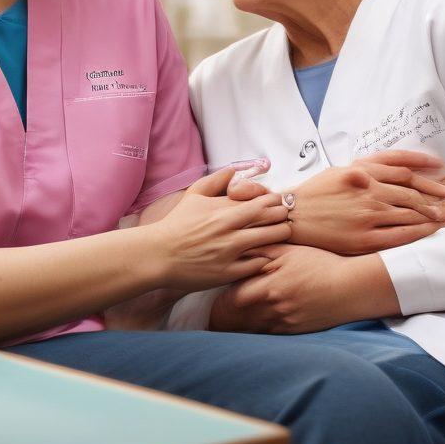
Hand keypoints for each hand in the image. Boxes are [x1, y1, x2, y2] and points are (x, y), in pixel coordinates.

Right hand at [147, 168, 292, 291]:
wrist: (159, 254)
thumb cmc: (177, 224)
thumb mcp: (193, 195)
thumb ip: (215, 180)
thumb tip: (234, 170)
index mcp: (222, 209)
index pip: (261, 201)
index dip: (275, 201)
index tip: (277, 202)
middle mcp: (228, 229)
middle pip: (270, 219)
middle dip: (282, 216)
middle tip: (285, 217)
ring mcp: (229, 252)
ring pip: (268, 241)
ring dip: (279, 236)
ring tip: (283, 234)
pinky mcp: (228, 272)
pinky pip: (257, 265)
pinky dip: (266, 259)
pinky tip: (267, 255)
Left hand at [209, 244, 398, 333]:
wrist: (350, 287)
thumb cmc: (319, 263)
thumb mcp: (289, 250)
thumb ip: (262, 250)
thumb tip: (239, 247)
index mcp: (268, 284)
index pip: (234, 294)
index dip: (220, 295)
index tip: (212, 291)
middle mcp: (273, 306)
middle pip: (238, 315)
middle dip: (223, 314)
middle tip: (210, 314)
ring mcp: (283, 321)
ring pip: (251, 327)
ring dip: (237, 325)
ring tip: (221, 324)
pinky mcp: (293, 331)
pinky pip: (267, 334)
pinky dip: (256, 331)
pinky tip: (249, 328)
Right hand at [228, 151, 444, 254]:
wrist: (290, 218)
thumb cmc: (316, 193)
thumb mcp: (340, 169)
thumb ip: (370, 166)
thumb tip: (401, 166)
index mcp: (361, 171)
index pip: (404, 170)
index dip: (428, 172)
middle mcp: (366, 191)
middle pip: (412, 192)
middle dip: (438, 197)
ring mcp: (366, 215)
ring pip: (410, 214)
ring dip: (433, 216)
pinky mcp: (364, 239)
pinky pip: (400, 236)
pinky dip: (418, 234)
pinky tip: (430, 234)